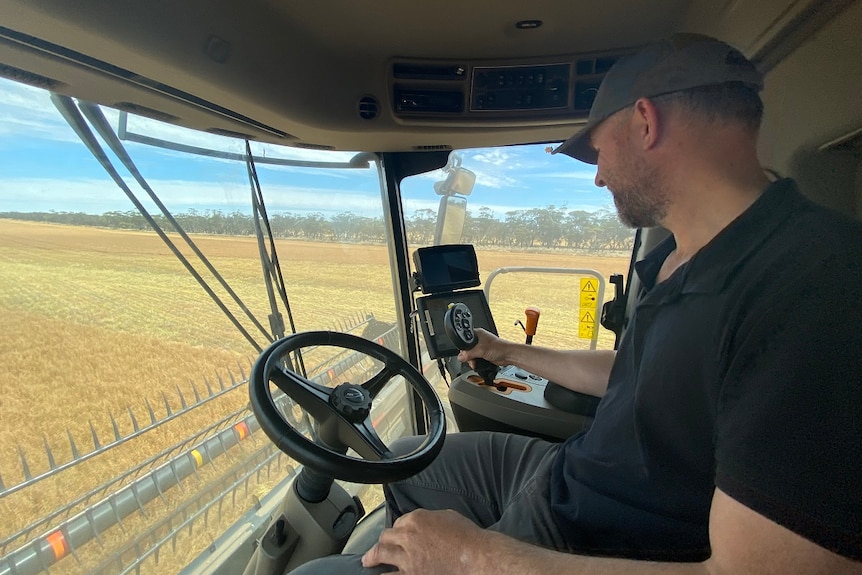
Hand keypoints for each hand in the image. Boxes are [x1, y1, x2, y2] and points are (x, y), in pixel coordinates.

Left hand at [362, 509, 486, 573]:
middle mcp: (407, 537)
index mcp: (416, 519)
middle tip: (379, 547)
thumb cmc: (468, 538)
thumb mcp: (448, 516)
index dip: (399, 528)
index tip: (399, 534)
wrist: (477, 558)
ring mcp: (407, 559)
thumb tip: (425, 523)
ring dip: (372, 557)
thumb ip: (430, 519)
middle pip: (386, 536)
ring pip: (380, 554)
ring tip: (367, 561)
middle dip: (383, 541)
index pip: (399, 521)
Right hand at [457, 328, 507, 366]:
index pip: (464, 340)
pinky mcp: (484, 354)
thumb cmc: (499, 347)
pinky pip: (476, 358)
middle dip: (468, 356)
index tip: (464, 354)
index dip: (463, 347)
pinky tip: (478, 364)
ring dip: (472, 360)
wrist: (508, 355)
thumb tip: (460, 356)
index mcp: (477, 333)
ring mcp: (481, 347)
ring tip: (475, 363)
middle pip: (467, 349)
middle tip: (471, 360)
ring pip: (471, 354)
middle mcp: (479, 339)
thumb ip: (469, 353)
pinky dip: (475, 362)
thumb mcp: (480, 350)